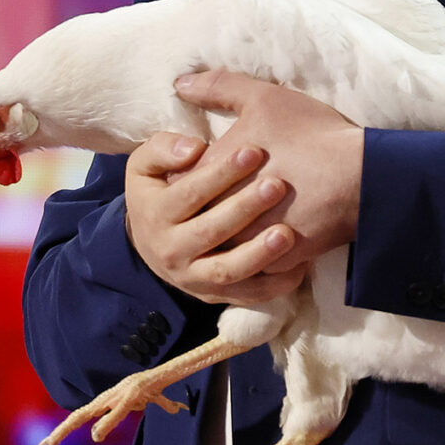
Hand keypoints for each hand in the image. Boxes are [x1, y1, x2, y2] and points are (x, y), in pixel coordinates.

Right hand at [123, 134, 307, 307]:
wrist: (148, 243)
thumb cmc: (156, 193)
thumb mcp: (144, 165)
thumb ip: (162, 149)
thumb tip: (194, 149)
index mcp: (155, 215)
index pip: (190, 193)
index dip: (221, 172)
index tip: (253, 151)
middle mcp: (171, 251)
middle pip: (211, 231)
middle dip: (245, 208)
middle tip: (277, 185)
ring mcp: (192, 277)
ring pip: (227, 270)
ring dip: (259, 254)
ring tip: (287, 234)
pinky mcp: (213, 295)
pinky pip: (247, 295)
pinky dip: (275, 285)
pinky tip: (300, 264)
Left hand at [176, 70, 363, 265]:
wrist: (362, 179)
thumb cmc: (311, 135)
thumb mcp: (263, 98)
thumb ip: (217, 87)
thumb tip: (180, 83)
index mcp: (211, 174)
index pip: (176, 183)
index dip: (185, 175)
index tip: (198, 168)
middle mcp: (222, 214)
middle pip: (194, 217)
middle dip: (201, 207)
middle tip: (214, 198)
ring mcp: (248, 242)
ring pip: (221, 245)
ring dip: (226, 235)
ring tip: (239, 221)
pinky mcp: (275, 264)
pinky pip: (253, 267)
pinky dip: (255, 256)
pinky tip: (263, 244)